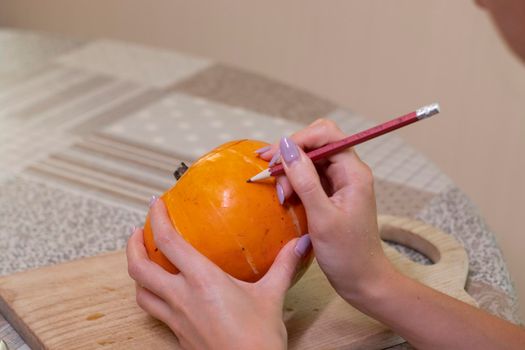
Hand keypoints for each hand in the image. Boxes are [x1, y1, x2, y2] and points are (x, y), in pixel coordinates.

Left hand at [126, 199, 311, 349]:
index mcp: (202, 280)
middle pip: (139, 268)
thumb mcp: (272, 296)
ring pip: (141, 293)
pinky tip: (169, 294)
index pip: (168, 241)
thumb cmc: (259, 340)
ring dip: (138, 274)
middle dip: (132, 246)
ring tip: (146, 261)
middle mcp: (182, 298)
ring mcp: (176, 319)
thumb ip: (283, 265)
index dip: (156, 219)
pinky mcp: (177, 336)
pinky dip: (153, 296)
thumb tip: (299, 243)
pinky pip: (156, 312)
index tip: (155, 204)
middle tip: (138, 232)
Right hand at [260, 119, 394, 302]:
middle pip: (315, 144)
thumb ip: (304, 180)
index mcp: (353, 172)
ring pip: (309, 161)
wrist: (362, 281)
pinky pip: (308, 178)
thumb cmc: (347, 254)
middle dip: (291, 156)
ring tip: (281, 196)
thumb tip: (286, 146)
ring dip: (290, 173)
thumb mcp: (322, 217)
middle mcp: (348, 172)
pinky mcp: (331, 195)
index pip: (325, 135)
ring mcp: (339, 183)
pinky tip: (285, 198)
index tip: (274, 159)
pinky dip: (294, 184)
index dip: (297, 140)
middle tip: (271, 178)